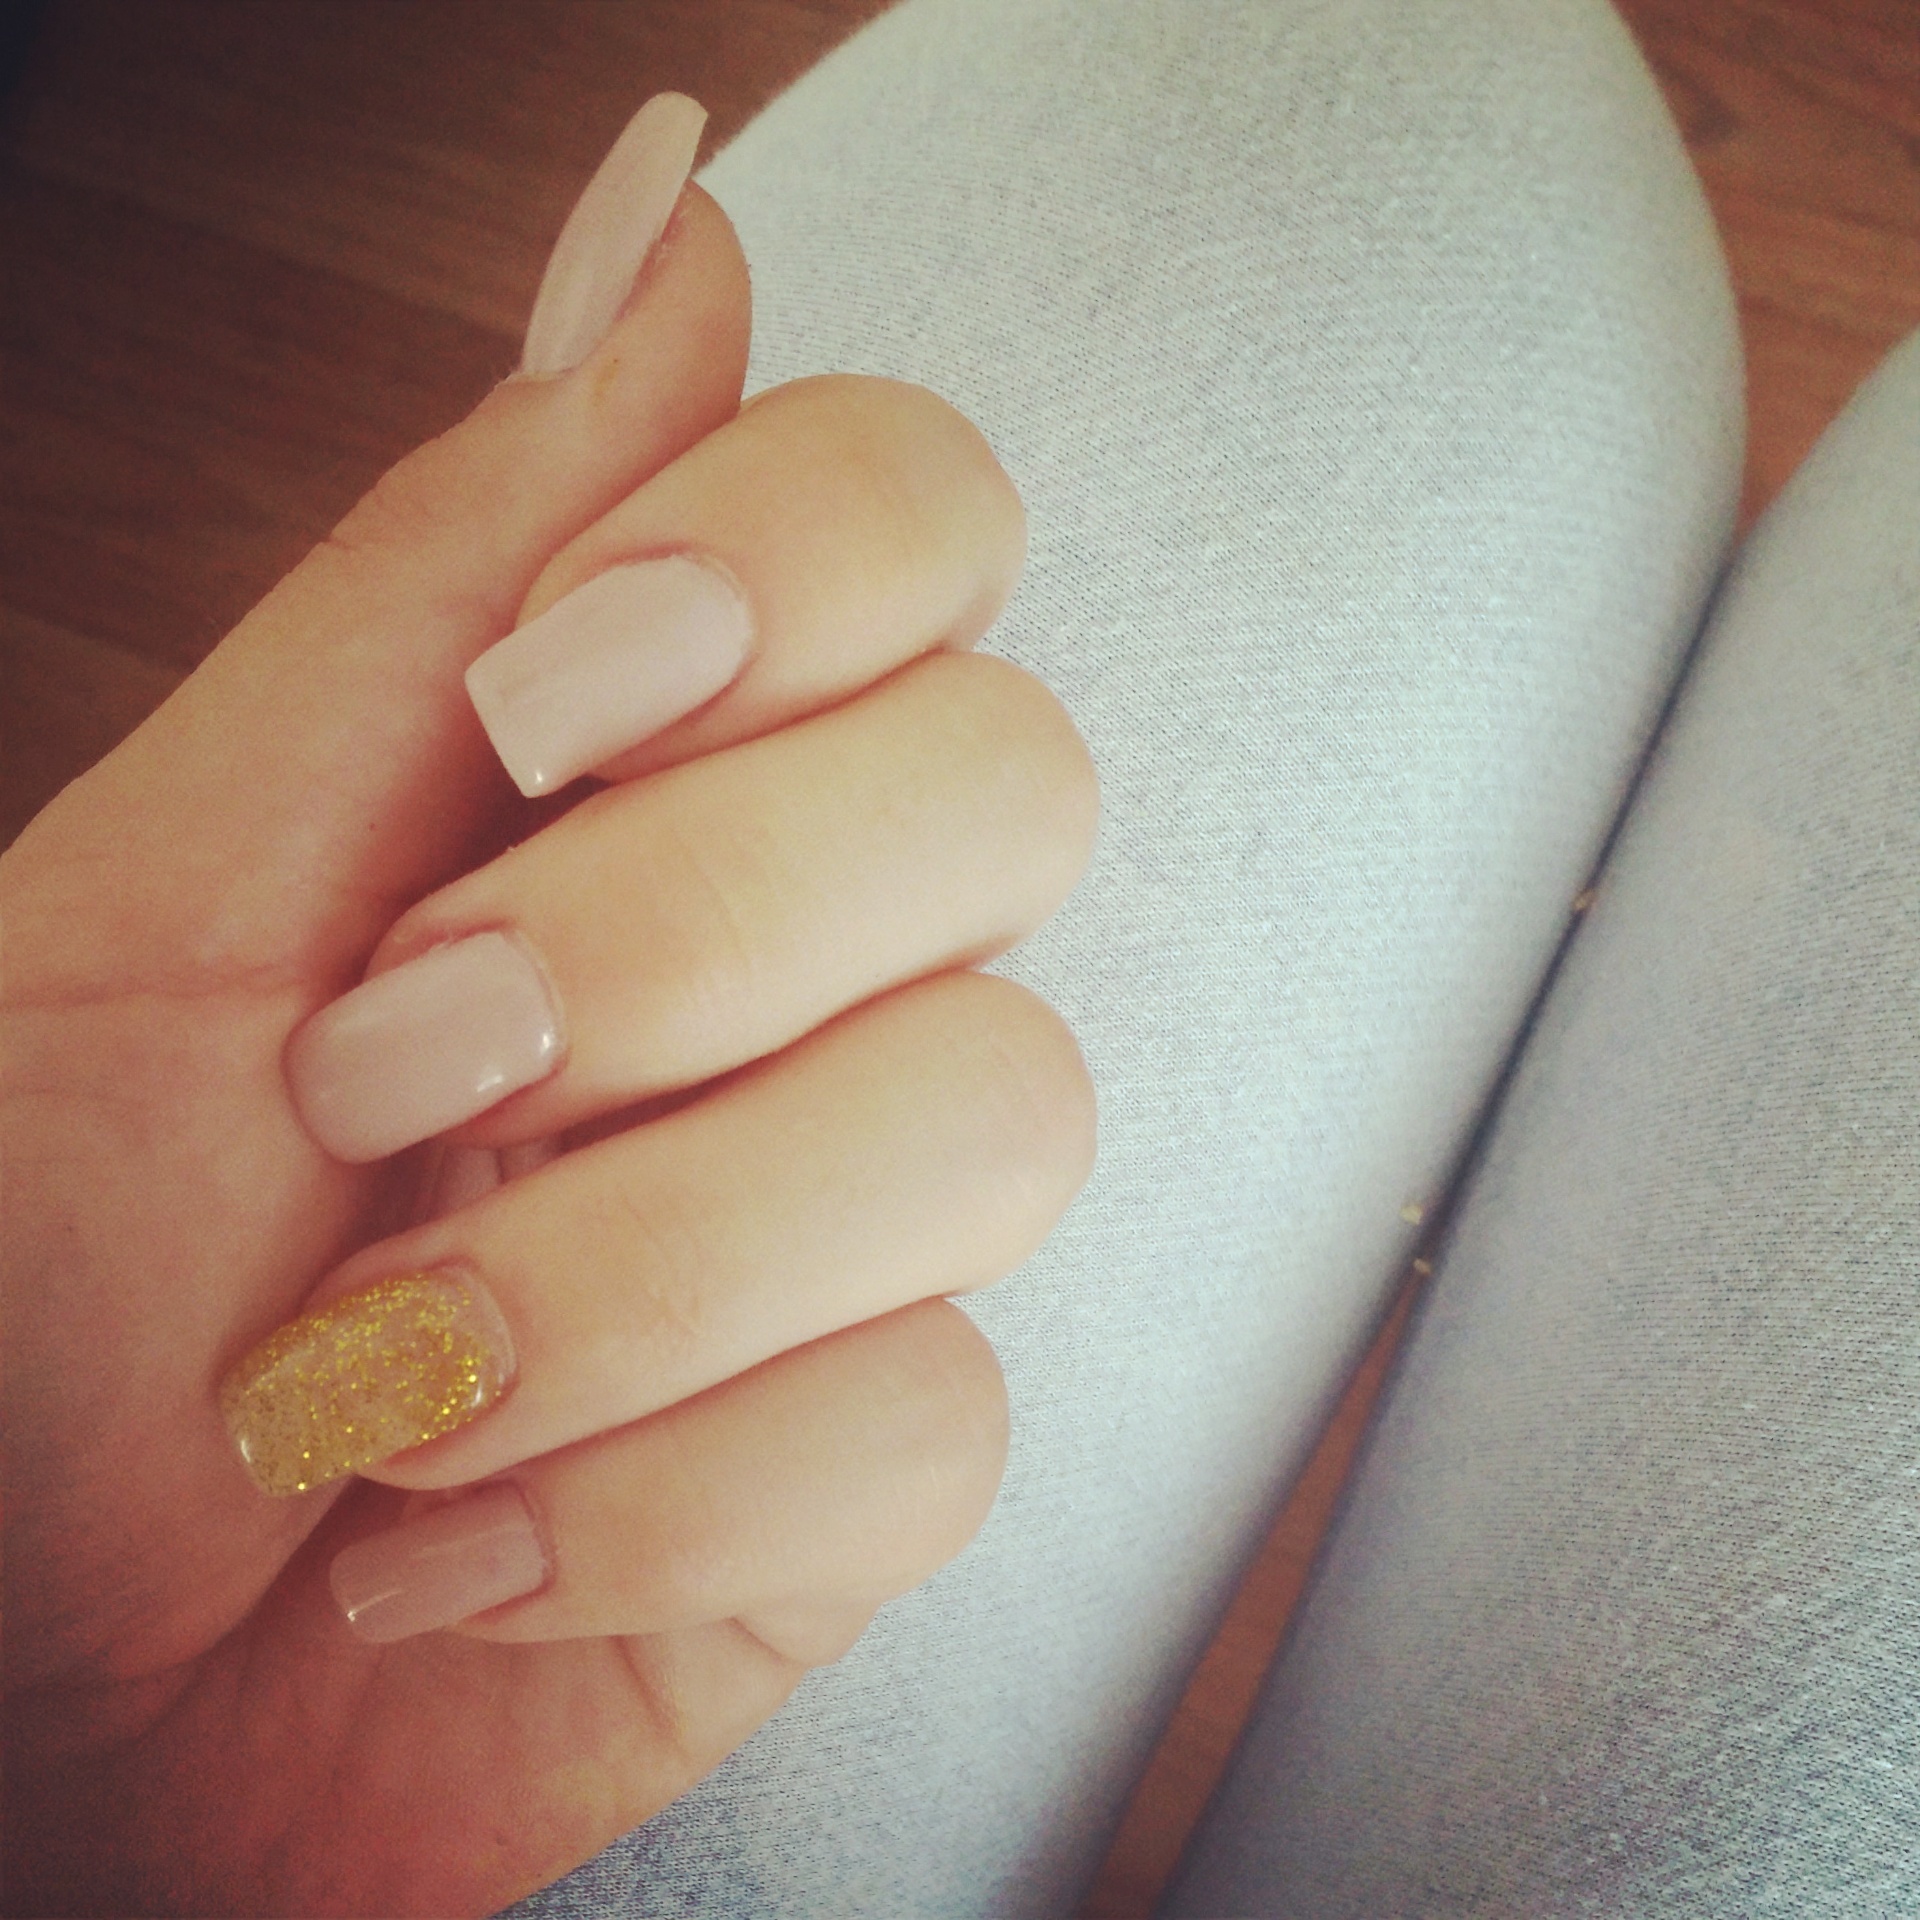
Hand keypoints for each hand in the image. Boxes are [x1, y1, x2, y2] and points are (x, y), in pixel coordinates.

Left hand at [1, 133, 1095, 1915]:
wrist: (22, 1690)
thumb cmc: (35, 1284)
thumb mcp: (175, 882)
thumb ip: (443, 552)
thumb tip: (672, 201)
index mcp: (634, 778)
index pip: (920, 522)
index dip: (805, 560)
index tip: (553, 706)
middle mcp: (787, 963)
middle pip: (1016, 786)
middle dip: (706, 924)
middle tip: (406, 1060)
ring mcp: (851, 1217)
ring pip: (1011, 1112)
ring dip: (656, 1252)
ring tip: (381, 1372)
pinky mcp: (873, 1459)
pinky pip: (941, 1424)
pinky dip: (663, 1496)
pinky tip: (461, 1538)